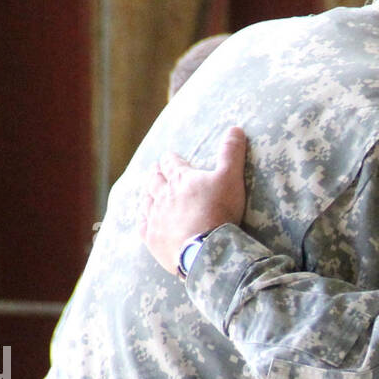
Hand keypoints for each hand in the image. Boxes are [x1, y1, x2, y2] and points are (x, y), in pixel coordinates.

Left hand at [139, 126, 248, 275]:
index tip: (169, 158)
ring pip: (146, 201)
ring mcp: (156, 217)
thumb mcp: (231, 178)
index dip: (171, 159)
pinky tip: (144, 220)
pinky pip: (142, 227)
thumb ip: (231, 153)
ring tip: (149, 194)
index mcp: (181, 178)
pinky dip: (143, 221)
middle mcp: (163, 195)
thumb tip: (236, 128)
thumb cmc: (219, 212)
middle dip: (155, 174)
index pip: (171, 162)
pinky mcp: (152, 239)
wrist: (206, 250)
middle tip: (155, 171)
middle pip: (154, 179)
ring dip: (147, 195)